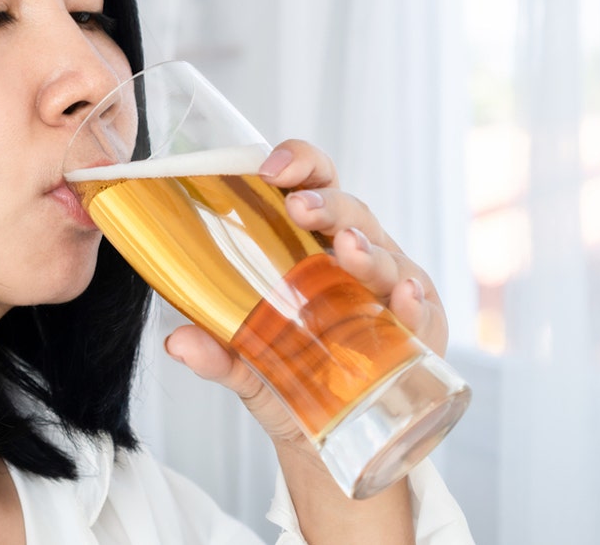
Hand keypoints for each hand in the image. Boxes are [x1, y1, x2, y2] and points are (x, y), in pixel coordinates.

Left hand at [162, 138, 448, 446]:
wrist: (332, 436)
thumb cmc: (292, 380)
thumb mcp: (249, 368)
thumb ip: (218, 354)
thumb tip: (177, 342)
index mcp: (315, 245)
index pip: (314, 184)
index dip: (299, 163)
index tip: (269, 168)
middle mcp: (358, 256)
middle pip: (351, 211)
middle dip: (328, 204)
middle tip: (298, 209)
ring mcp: (391, 290)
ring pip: (386, 256)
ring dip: (368, 249)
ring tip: (348, 249)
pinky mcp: (420, 331)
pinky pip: (421, 311)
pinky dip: (414, 303)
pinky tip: (403, 297)